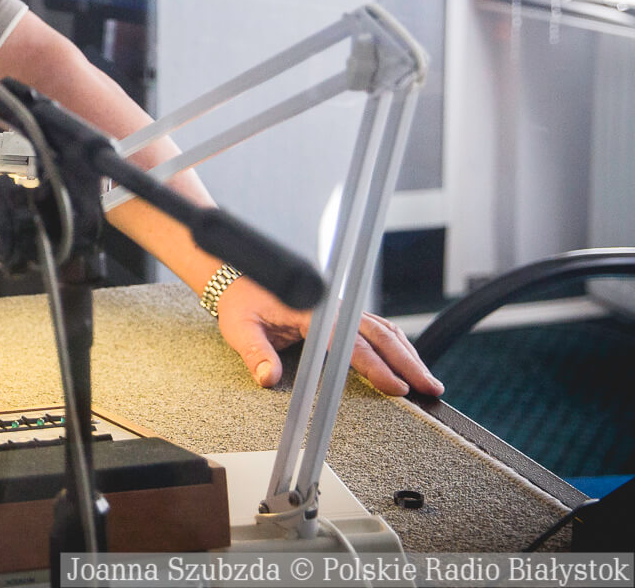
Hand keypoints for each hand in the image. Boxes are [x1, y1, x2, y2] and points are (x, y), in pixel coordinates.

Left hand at [214, 276, 444, 397]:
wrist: (237, 279)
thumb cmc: (240, 304)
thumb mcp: (240, 329)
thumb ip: (255, 354)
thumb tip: (267, 378)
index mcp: (310, 311)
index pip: (349, 342)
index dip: (375, 366)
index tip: (396, 388)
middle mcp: (331, 306)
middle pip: (379, 334)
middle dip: (407, 362)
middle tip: (430, 388)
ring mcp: (339, 307)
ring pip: (383, 329)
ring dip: (407, 354)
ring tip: (428, 381)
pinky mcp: (341, 312)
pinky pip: (375, 327)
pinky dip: (396, 346)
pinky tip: (409, 363)